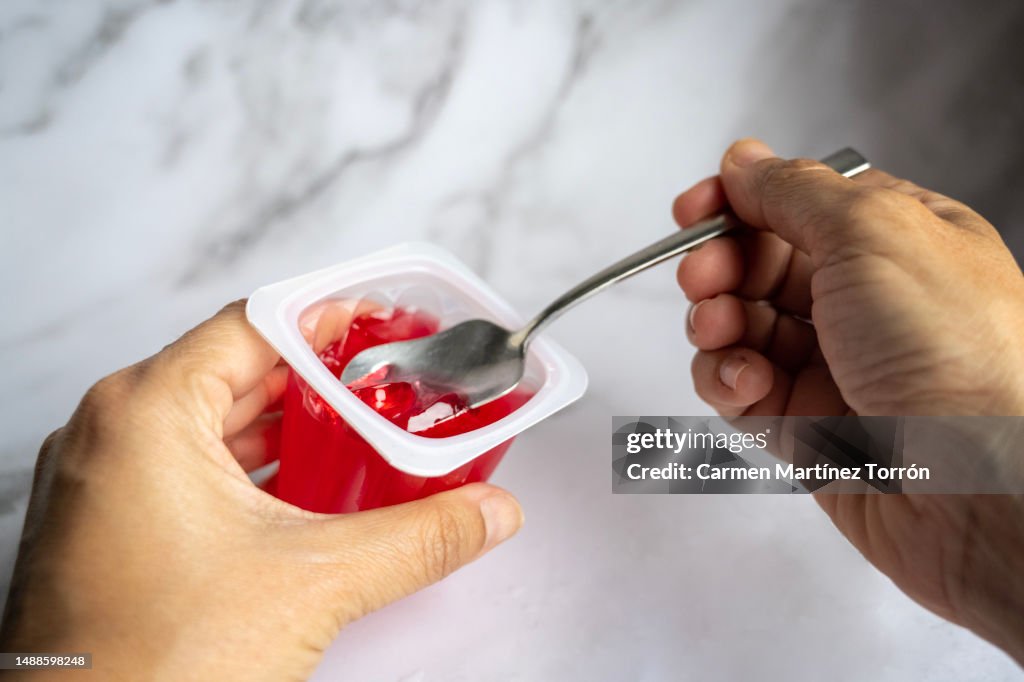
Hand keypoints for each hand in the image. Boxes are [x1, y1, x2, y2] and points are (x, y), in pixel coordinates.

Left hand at [0, 301, 523, 680]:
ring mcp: (103, 481)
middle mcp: (111, 433)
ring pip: (209, 419)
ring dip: (284, 423)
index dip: (329, 317)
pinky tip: (302, 490)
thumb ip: (418, 538)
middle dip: (316, 376)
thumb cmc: (149, 665)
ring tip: (355, 429)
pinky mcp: (108, 525)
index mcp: (145, 412)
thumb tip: (485, 513)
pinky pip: (187, 465)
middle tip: (384, 379)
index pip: (254, 323)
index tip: (382, 322)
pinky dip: (248, 466)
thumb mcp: (314, 583)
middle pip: (234, 367)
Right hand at [674, 139, 1023, 663]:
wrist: (981, 483)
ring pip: (741, 327)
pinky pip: (739, 388)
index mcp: (895, 239)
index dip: (741, 202)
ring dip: (714, 322)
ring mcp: (832, 363)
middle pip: (759, 264)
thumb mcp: (873, 233)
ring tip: (718, 329)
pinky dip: (726, 380)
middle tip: (702, 274)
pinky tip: (745, 383)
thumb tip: (745, 160)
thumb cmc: (957, 354)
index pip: (798, 203)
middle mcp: (863, 299)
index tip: (696, 208)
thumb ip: (795, 191)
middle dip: (718, 264)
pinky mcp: (805, 423)